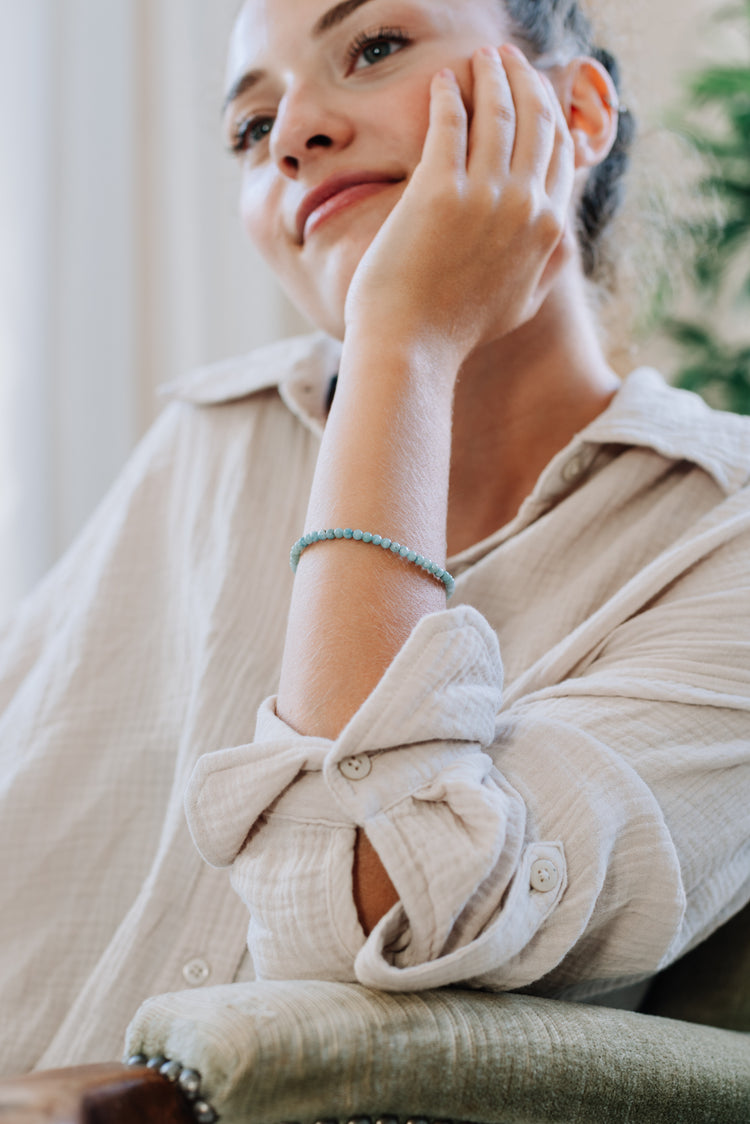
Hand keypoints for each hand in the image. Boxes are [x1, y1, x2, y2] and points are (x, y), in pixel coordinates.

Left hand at [343, 44, 575, 373]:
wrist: (412, 347)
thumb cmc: (458, 332)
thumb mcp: (521, 305)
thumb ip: (546, 266)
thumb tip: (562, 240)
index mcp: (548, 229)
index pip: (561, 151)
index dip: (550, 112)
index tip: (534, 93)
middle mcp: (525, 206)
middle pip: (537, 120)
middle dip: (525, 80)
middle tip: (507, 61)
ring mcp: (483, 196)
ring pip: (498, 111)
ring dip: (491, 76)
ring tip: (480, 61)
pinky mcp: (438, 190)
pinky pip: (450, 122)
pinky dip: (449, 95)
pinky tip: (442, 83)